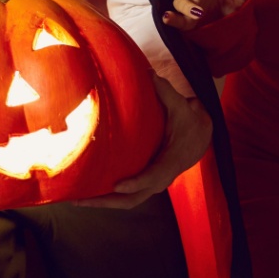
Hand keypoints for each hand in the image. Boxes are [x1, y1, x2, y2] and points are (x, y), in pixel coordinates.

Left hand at [75, 74, 212, 208]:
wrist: (201, 136)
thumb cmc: (190, 121)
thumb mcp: (182, 106)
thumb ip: (167, 92)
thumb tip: (150, 74)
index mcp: (170, 161)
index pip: (153, 177)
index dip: (135, 183)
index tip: (116, 185)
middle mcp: (160, 178)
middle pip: (133, 198)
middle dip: (107, 201)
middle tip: (81, 200)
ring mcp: (152, 183)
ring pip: (128, 201)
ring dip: (103, 202)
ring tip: (77, 200)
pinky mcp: (145, 182)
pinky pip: (127, 195)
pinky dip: (108, 197)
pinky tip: (87, 192)